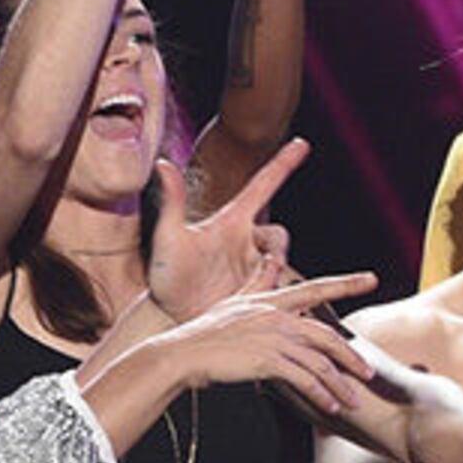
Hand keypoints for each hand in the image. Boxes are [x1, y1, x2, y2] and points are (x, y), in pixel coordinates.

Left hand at [149, 138, 308, 318]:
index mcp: (232, 221)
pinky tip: (246, 306)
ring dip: (266, 279)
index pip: (264, 185)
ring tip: (239, 295)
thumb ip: (173, 201)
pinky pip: (281, 287)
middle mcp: (248, 241)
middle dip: (277, 251)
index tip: (301, 142)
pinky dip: (269, 296)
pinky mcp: (263, 290)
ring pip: (281, 265)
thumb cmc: (167, 278)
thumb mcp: (168, 238)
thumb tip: (161, 162)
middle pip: (280, 235)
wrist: (171, 320)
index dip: (282, 163)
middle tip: (262, 269)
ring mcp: (256, 267)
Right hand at [158, 271, 375, 418]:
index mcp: (271, 301)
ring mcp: (272, 338)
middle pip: (326, 335)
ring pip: (319, 362)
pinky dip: (320, 394)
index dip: (345, 283)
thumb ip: (259, 282)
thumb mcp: (234, 301)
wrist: (181, 354)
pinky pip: (304, 379)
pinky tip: (330, 407)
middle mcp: (276, 316)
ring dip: (338, 385)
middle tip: (369, 374)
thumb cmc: (205, 332)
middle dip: (351, 356)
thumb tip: (272, 257)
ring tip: (353, 401)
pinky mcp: (266, 360)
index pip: (315, 288)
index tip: (372, 278)